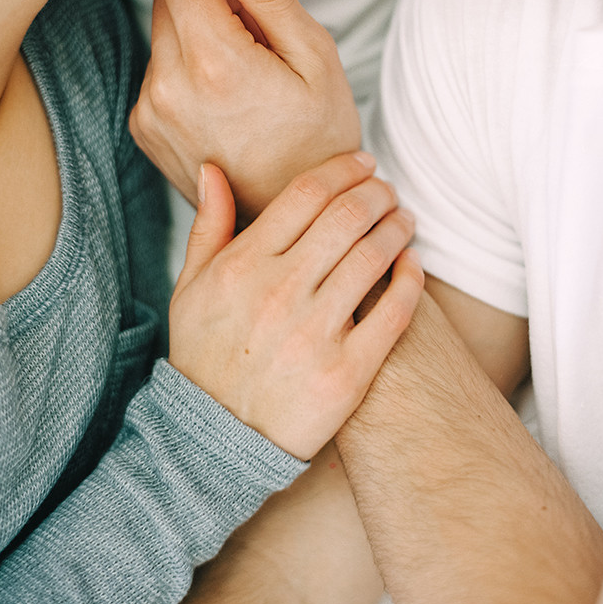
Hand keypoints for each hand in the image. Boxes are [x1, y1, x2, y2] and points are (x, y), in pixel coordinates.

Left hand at [130, 0, 360, 225]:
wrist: (294, 213)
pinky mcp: (143, 129)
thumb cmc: (318, 137)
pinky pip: (156, 71)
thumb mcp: (315, 58)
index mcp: (214, 63)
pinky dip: (184, 70)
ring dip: (195, 35)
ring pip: (161, 33)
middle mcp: (167, 87)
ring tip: (243, 77)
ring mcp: (150, 112)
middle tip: (254, 36)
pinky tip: (222, 101)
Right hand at [168, 152, 423, 460]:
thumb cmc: (204, 356)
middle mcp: (279, 293)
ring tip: (404, 219)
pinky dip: (411, 278)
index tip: (363, 163)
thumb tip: (213, 169)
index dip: (343, 168)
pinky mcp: (348, 373)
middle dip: (378, 191)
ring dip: (398, 226)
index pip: (306, 193)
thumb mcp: (189, 289)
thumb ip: (208, 226)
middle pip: (348, 216)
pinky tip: (413, 263)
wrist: (214, 439)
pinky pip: (395, 312)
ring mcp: (315, 334)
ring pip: (375, 256)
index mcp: (242, 266)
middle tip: (388, 190)